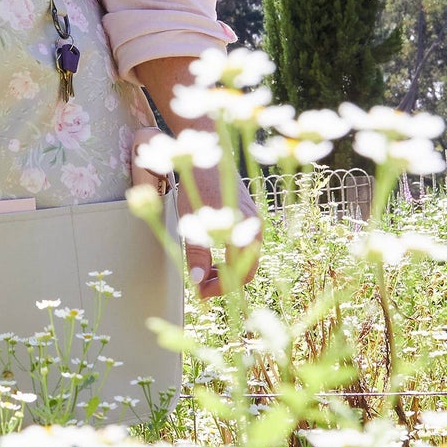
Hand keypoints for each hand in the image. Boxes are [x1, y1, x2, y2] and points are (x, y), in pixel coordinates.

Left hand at [175, 161, 261, 299]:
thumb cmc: (198, 184)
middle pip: (246, 269)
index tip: (200, 294)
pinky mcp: (247, 217)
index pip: (239, 274)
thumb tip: (198, 282)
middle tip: (200, 286)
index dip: (219, 288)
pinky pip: (243, 245)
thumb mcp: (193, 221)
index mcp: (244, 231)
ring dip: (225, 269)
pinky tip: (211, 254)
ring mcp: (252, 223)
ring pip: (244, 258)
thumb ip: (197, 253)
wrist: (209, 152)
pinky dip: (228, 256)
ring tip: (203, 271)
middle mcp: (254, 229)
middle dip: (223, 282)